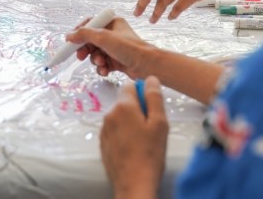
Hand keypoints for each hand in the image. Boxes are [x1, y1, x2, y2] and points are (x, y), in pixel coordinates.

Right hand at [67, 17, 156, 78]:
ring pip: (95, 54)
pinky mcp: (116, 61)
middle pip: (90, 41)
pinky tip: (105, 71)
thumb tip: (68, 36)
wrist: (147, 65)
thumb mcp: (103, 37)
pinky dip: (102, 68)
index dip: (79, 32)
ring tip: (101, 63)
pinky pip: (102, 63)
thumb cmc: (128, 48)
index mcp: (112, 23)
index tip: (70, 41)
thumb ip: (84, 35)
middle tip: (81, 57)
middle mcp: (113, 34)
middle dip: (86, 50)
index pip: (90, 24)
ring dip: (95, 60)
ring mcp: (114, 48)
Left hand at [100, 76, 167, 197]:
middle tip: (151, 126)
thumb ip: (154, 97)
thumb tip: (150, 78)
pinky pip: (114, 130)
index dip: (143, 93)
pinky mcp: (103, 143)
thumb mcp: (159, 123)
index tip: (152, 108)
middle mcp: (109, 114)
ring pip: (119, 116)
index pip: (130, 85)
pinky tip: (134, 148)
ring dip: (130, 121)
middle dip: (138, 108)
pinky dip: (123, 133)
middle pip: (124, 101)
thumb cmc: (150, 154)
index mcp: (123, 106)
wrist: (133, 184)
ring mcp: (104, 129)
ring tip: (143, 140)